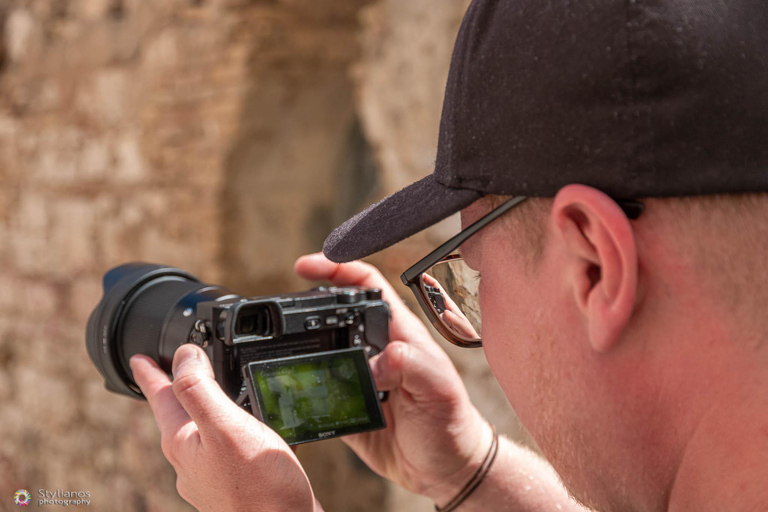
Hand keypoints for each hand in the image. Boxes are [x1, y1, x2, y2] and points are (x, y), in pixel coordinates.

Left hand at [130, 345, 318, 511]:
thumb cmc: (258, 487)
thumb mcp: (225, 427)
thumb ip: (200, 389)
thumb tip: (184, 355)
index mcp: (183, 442)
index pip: (161, 397)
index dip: (150, 372)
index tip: (138, 357)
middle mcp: (192, 460)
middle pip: (177, 415)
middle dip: (175, 390)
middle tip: (169, 371)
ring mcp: (213, 475)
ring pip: (202, 431)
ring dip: (204, 408)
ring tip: (208, 393)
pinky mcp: (237, 483)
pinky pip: (226, 445)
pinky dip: (231, 428)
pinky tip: (247, 428)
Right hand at [294, 253, 492, 504]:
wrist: (444, 468)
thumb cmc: (450, 421)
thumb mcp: (437, 387)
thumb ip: (411, 364)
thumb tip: (377, 360)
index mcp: (398, 332)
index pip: (366, 285)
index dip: (337, 269)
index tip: (306, 267)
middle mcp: (374, 349)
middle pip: (333, 314)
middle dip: (305, 307)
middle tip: (281, 313)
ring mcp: (357, 376)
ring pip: (320, 351)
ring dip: (299, 349)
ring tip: (276, 350)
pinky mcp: (345, 405)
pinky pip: (315, 391)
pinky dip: (299, 389)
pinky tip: (285, 390)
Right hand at [422, 273, 478, 338]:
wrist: (469, 339)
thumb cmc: (467, 331)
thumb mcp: (461, 325)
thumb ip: (453, 319)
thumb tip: (445, 313)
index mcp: (450, 305)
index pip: (439, 289)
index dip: (430, 281)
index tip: (423, 275)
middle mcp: (445, 307)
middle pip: (433, 292)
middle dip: (425, 284)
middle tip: (417, 279)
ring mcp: (442, 312)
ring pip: (431, 301)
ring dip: (425, 294)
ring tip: (418, 287)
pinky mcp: (440, 319)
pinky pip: (431, 310)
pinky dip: (427, 305)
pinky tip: (423, 302)